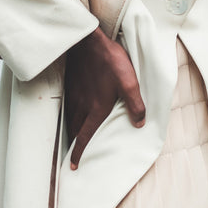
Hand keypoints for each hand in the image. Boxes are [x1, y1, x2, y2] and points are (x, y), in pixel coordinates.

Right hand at [65, 27, 145, 169]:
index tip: (74, 166)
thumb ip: (135, 104)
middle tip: (73, 153)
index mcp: (97, 108)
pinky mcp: (71, 82)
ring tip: (73, 135)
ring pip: (70, 117)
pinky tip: (71, 110)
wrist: (88, 41)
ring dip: (71, 129)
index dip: (79, 153)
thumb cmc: (109, 60)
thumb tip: (140, 123)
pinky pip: (67, 104)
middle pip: (75, 130)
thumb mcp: (129, 81)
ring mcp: (75, 93)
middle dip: (74, 144)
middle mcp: (83, 105)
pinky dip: (68, 113)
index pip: (86, 136)